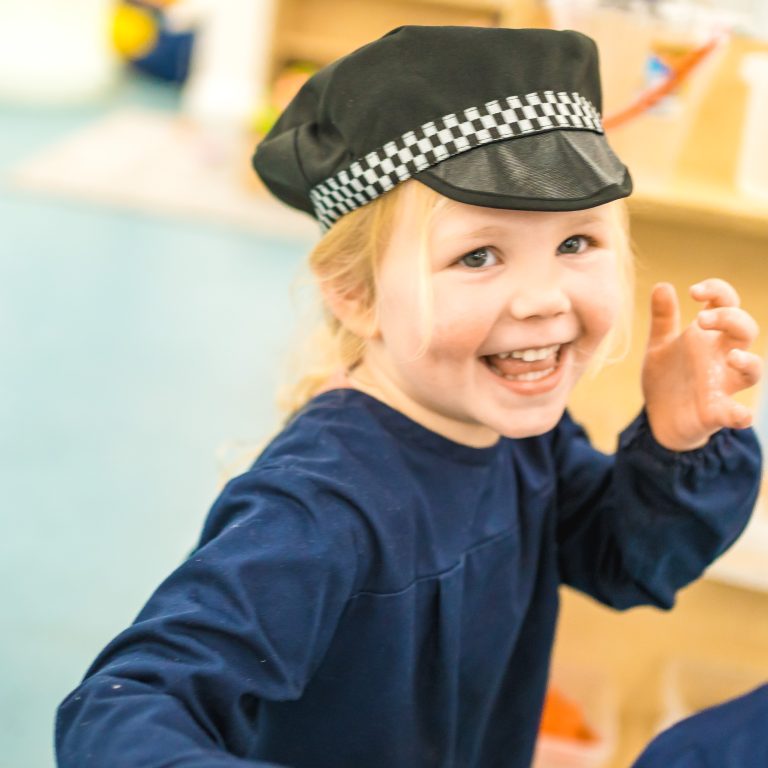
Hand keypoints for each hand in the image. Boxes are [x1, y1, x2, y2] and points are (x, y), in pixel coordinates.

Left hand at [642, 279, 761, 450]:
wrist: (658, 416)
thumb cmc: (667, 376)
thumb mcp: (659, 344)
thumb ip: (662, 318)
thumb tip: (662, 285)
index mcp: (707, 337)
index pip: (726, 304)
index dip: (718, 291)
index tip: (694, 291)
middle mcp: (722, 357)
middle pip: (745, 330)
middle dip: (730, 319)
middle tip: (702, 320)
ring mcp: (723, 385)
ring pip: (753, 370)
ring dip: (748, 362)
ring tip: (731, 357)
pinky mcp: (716, 413)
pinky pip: (736, 414)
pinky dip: (741, 414)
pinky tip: (741, 414)